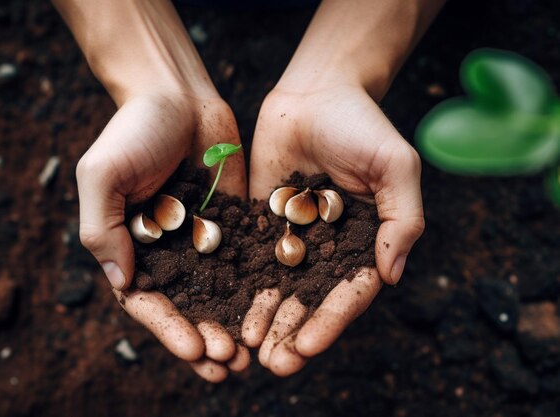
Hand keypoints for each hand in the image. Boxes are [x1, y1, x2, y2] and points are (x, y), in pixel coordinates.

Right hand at [76, 93, 248, 381]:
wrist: (176, 93)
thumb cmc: (132, 130)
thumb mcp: (102, 176)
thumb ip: (104, 230)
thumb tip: (122, 285)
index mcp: (130, 247)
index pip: (147, 302)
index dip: (169, 330)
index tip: (195, 350)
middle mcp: (167, 250)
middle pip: (187, 308)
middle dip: (206, 339)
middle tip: (230, 364)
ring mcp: (202, 238)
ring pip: (219, 293)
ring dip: (233, 325)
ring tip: (251, 355)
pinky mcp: (234, 223)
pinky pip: (246, 261)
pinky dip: (256, 290)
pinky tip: (274, 311)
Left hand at [243, 85, 424, 375]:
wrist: (316, 91)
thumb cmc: (363, 125)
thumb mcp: (396, 167)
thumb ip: (402, 220)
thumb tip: (391, 277)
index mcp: (364, 242)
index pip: (348, 293)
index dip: (330, 322)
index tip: (307, 346)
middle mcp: (328, 247)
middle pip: (310, 300)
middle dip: (293, 333)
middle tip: (273, 365)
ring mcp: (293, 236)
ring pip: (278, 287)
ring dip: (265, 320)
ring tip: (248, 350)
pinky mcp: (261, 220)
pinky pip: (249, 257)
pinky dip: (240, 285)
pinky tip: (226, 309)